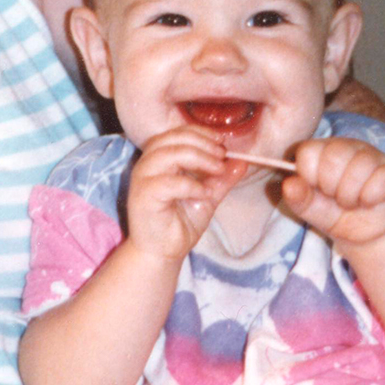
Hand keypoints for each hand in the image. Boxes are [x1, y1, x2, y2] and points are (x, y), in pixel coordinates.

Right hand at [127, 127, 245, 261]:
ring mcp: (143, 178)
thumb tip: (242, 160)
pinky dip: (191, 185)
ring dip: (199, 158)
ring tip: (217, 170)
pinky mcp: (143, 196)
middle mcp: (147, 164)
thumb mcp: (207, 195)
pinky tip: (204, 194)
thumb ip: (222, 178)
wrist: (162, 252)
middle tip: (222, 156)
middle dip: (203, 143)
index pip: (178, 132)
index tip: (223, 143)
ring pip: (170, 154)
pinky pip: (169, 182)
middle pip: (174, 138)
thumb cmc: (179, 223)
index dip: (202, 133)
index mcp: (159, 159)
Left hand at [282, 137, 384, 249]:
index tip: (317, 189)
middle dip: (331, 188)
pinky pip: (379, 181)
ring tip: (352, 202)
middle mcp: (348, 146)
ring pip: (358, 168)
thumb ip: (298, 198)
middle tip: (336, 197)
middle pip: (333, 157)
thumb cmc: (335, 214)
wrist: (366, 234)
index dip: (309, 176)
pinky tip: (369, 201)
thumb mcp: (311, 210)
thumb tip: (289, 184)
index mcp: (323, 150)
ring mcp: (373, 156)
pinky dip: (370, 198)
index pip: (307, 152)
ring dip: (350, 197)